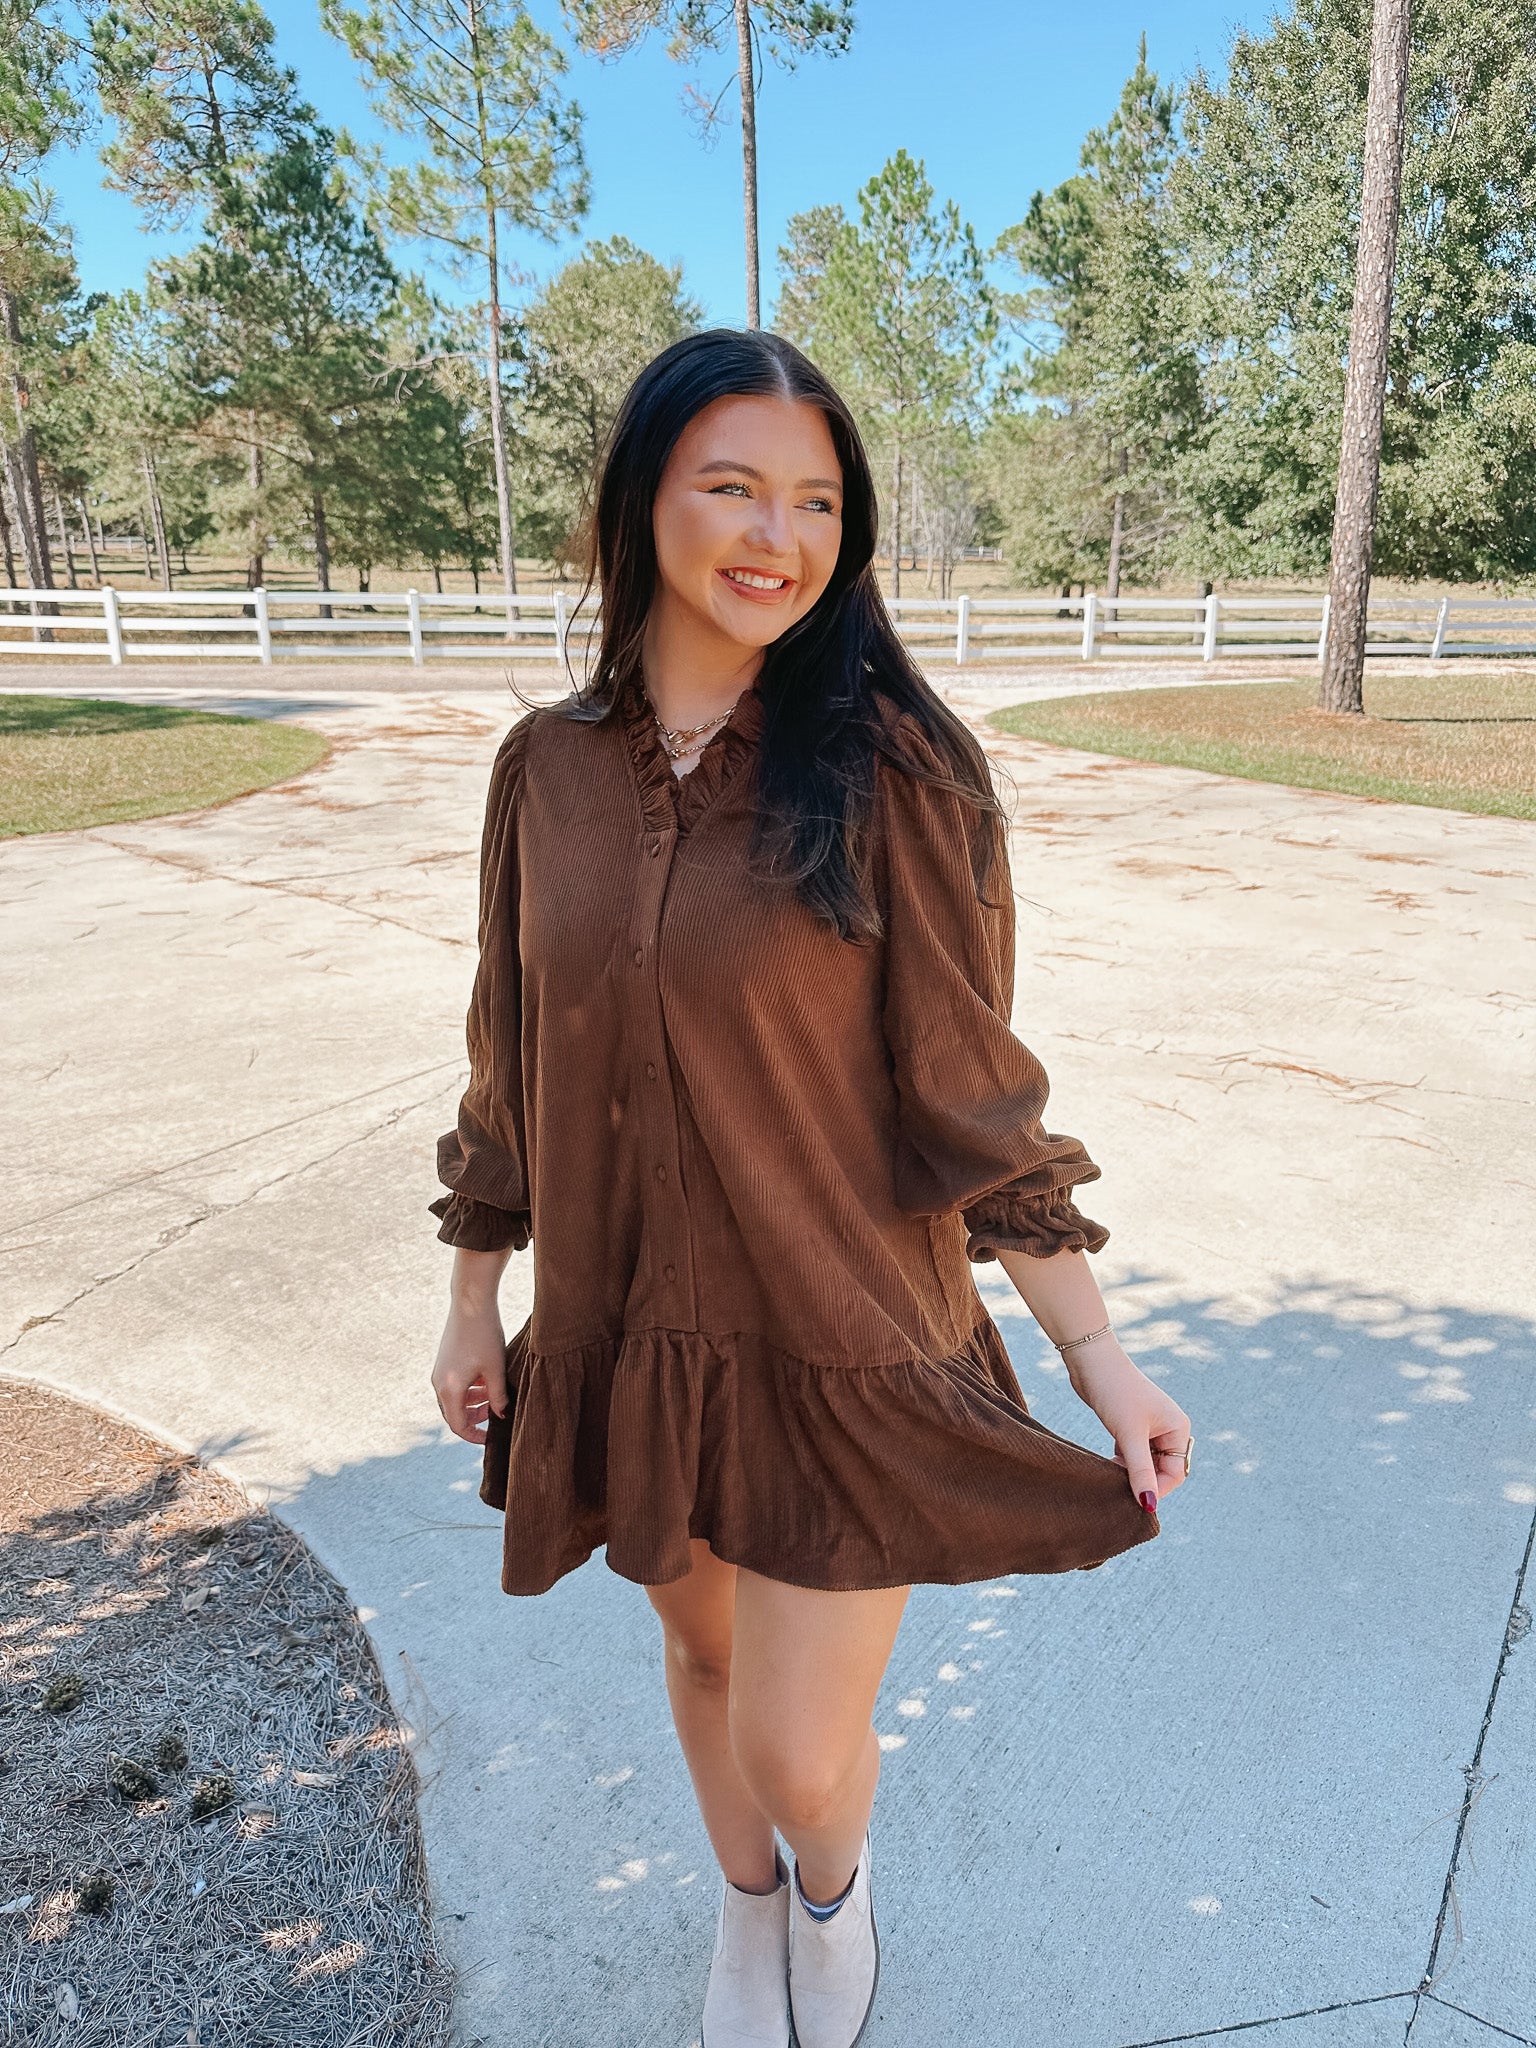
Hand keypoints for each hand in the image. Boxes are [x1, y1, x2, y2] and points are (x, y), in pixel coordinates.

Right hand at [431, 1301, 508, 1445]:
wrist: (470, 1303)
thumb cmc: (485, 1335)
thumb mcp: (495, 1369)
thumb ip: (498, 1396)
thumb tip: (502, 1416)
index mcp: (450, 1389)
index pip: (458, 1425)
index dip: (475, 1435)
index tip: (490, 1438)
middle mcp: (438, 1383)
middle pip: (454, 1414)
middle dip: (475, 1418)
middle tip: (497, 1414)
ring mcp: (439, 1372)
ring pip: (454, 1400)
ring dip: (473, 1403)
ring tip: (494, 1397)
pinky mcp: (443, 1362)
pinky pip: (453, 1386)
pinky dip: (468, 1390)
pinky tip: (486, 1382)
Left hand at [1062, 1335, 1191, 1516]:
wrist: (1091, 1361)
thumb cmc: (1115, 1392)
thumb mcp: (1129, 1435)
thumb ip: (1140, 1470)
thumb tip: (1149, 1505)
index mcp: (1178, 1428)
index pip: (1175, 1473)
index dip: (1157, 1488)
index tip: (1134, 1500)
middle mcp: (1168, 1428)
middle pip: (1162, 1470)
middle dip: (1144, 1481)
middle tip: (1120, 1491)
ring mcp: (1150, 1427)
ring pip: (1145, 1463)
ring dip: (1131, 1473)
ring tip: (1111, 1478)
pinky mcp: (1131, 1426)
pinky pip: (1132, 1454)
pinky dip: (1122, 1463)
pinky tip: (1107, 1467)